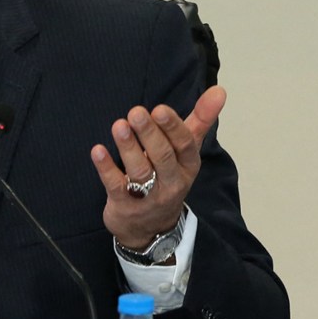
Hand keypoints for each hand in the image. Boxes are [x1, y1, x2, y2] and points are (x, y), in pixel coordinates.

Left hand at [91, 85, 225, 252]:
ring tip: (119, 126)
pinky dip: (106, 168)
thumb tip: (219, 90)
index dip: (173, 128)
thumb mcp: (186, 152)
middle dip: (150, 134)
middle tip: (136, 112)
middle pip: (163, 156)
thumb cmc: (168, 178)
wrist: (151, 228)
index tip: (159, 109)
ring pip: (140, 171)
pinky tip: (97, 150)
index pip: (185, 145)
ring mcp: (149, 196)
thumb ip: (200, 120)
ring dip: (128, 147)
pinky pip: (116, 186)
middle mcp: (172, 182)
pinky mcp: (125, 206)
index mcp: (188, 165)